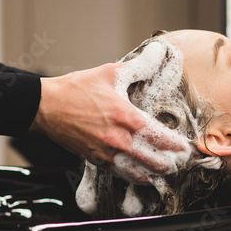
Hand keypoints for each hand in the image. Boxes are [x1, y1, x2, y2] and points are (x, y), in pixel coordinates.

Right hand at [29, 64, 191, 181]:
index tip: (185, 148)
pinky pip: (118, 173)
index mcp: (126, 117)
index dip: (176, 146)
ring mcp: (106, 152)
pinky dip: (131, 177)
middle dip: (168, 164)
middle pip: (152, 160)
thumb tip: (158, 53)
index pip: (160, 137)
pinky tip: (140, 177)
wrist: (45, 106)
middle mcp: (118, 139)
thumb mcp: (111, 73)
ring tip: (162, 175)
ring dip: (152, 174)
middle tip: (178, 164)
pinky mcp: (94, 159)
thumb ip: (139, 66)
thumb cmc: (76, 89)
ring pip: (136, 171)